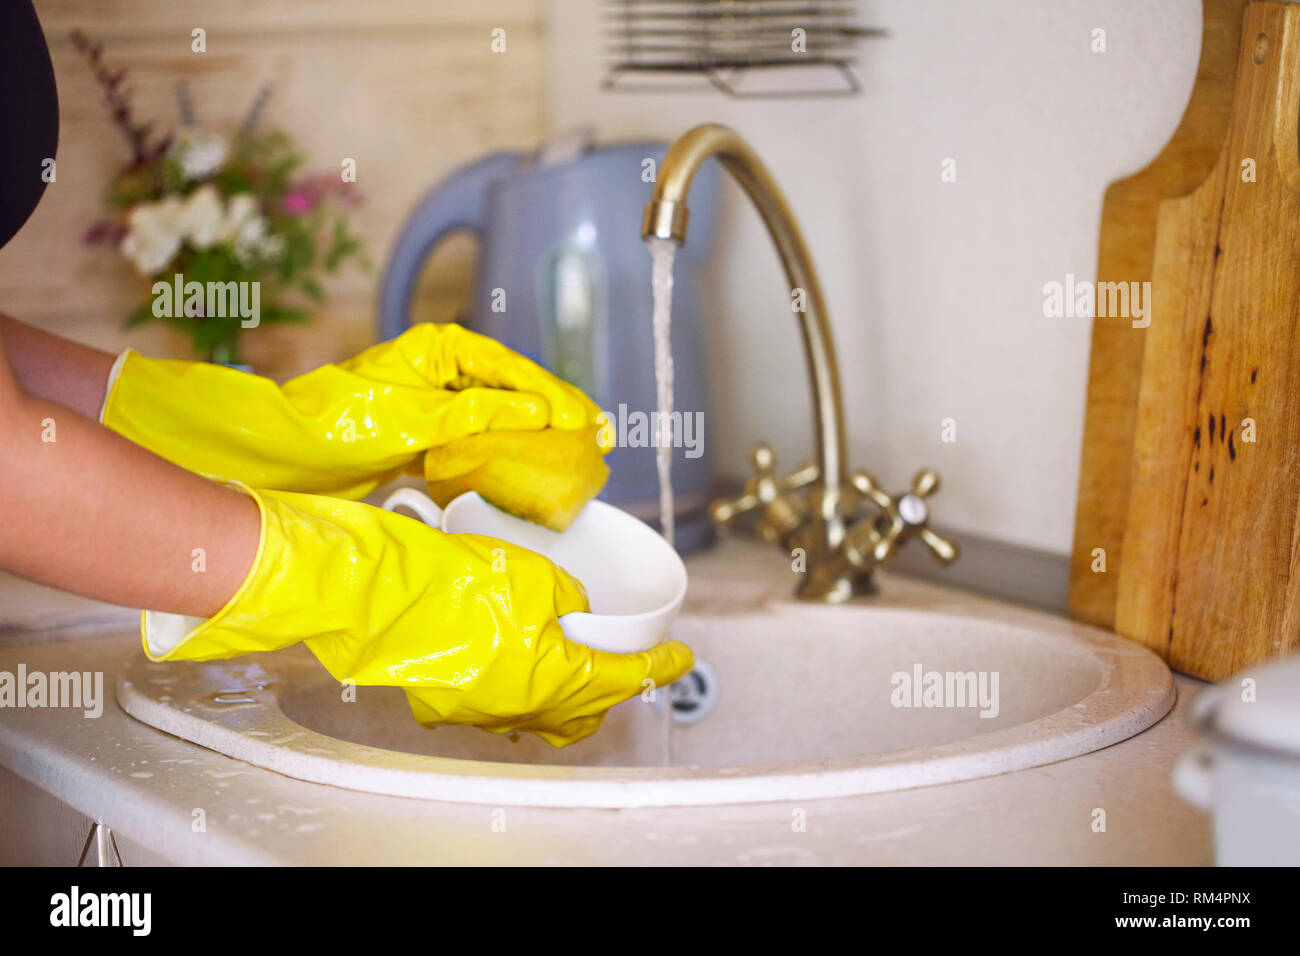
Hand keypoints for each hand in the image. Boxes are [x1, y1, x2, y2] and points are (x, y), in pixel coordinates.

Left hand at [102, 323, 602, 498]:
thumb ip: (481, 413)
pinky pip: (477, 436)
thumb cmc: (342, 423)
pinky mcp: (425, 431)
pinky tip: (529, 465)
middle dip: (555, 412)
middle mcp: (441, 366)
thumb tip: (540, 413)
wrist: (287, 452)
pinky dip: (504, 449)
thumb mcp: (419, 418)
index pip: (513, 369)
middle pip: (513, 387)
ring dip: (535, 433)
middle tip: (598, 436)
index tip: (588, 422)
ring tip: (575, 451)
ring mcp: (433, 398)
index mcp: (441, 348)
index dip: (555, 396)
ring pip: (499, 412)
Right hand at [143, 487, 691, 745]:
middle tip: (630, 662)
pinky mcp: (446, 702)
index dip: (658, 666)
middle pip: (585, 711)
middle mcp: (521, 706)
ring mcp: (480, 710)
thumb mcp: (531, 573)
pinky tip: (521, 666)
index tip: (683, 658)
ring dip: (568, 695)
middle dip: (613, 690)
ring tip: (579, 667)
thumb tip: (572, 605)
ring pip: (543, 714)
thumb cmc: (452, 580)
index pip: (623, 676)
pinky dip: (524, 690)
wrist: (372, 596)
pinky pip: (501, 705)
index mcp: (555, 677)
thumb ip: (565, 596)